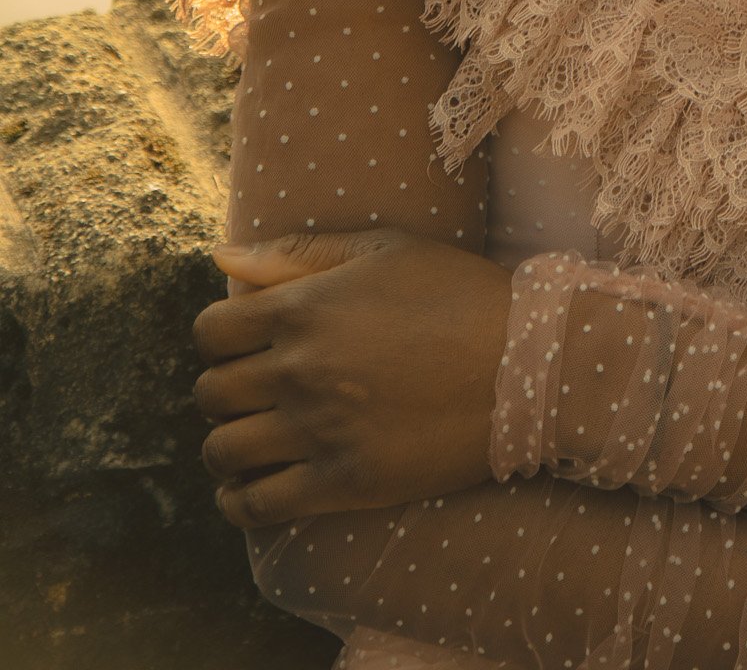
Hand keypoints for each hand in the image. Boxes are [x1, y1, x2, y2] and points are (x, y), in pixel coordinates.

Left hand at [192, 229, 513, 529]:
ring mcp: (319, 431)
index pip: (210, 330)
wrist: (525, 363)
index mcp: (304, 308)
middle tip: (255, 391)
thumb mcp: (385, 250)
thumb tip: (221, 254)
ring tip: (254, 438)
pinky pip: (256, 506)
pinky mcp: (343, 483)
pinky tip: (250, 489)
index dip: (221, 336)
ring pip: (224, 450)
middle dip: (224, 389)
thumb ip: (298, 253)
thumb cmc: (457, 294)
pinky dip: (239, 501)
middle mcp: (300, 371)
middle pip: (211, 392)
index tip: (245, 343)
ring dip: (228, 444)